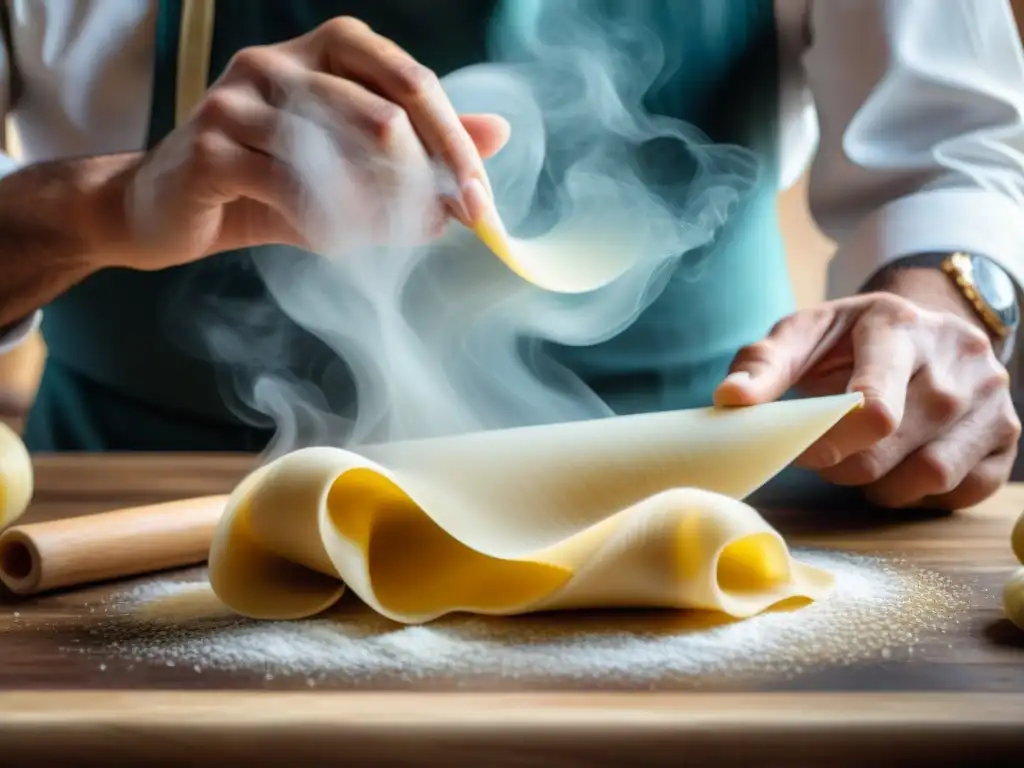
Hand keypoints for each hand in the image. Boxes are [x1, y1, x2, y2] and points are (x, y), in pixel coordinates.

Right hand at [91, 16, 509, 269]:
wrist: (170, 209)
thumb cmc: (271, 185)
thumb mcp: (355, 164)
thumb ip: (423, 145)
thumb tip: (499, 133)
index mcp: (328, 49)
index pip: (411, 83)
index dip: (455, 144)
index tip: (481, 203)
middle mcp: (282, 60)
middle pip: (385, 115)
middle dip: (427, 181)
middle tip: (446, 225)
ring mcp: (241, 98)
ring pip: (343, 154)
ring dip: (380, 210)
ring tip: (392, 238)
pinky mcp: (212, 147)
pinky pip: (294, 190)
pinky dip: (328, 224)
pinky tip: (336, 241)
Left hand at [714, 289, 1019, 508]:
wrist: (920, 329)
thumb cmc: (848, 341)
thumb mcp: (801, 335)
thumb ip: (762, 364)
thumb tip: (731, 400)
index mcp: (899, 324)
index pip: (874, 407)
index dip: (829, 443)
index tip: (803, 450)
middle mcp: (958, 354)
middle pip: (892, 446)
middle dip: (844, 465)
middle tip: (825, 456)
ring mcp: (992, 396)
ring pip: (930, 475)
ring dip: (881, 486)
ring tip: (861, 462)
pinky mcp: (1007, 433)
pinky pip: (962, 490)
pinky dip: (921, 494)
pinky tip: (900, 469)